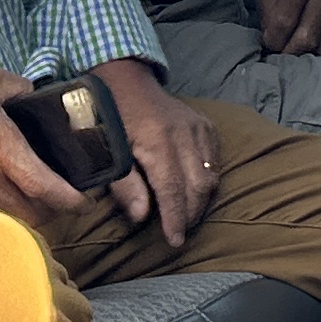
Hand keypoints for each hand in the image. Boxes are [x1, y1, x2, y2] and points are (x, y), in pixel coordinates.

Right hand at [0, 60, 85, 219]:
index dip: (70, 200)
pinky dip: (2, 207)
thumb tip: (33, 94)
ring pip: (9, 216)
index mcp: (2, 148)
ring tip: (38, 196)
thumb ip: (18, 87)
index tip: (84, 201)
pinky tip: (5, 189)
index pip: (44, 187)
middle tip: (65, 199)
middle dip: (55, 213)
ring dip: (28, 212)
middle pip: (33, 215)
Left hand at [95, 58, 220, 242]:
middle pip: (197, 186)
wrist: (126, 80)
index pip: (173, 189)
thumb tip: (142, 217)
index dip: (175, 218)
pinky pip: (214, 162)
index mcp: (157, 140)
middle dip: (190, 215)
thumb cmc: (110, 117)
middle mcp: (184, 133)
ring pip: (210, 177)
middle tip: (178, 233)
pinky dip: (207, 182)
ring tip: (186, 218)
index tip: (175, 241)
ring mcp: (198, 128)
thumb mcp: (106, 151)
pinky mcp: (206, 126)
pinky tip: (194, 193)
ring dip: (200, 202)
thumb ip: (124, 185)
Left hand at [250, 0, 320, 55]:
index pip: (285, 23)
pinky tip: (303, 47)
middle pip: (308, 39)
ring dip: (304, 56)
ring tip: (289, 53)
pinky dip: (317, 49)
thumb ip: (267, 9)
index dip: (271, 40)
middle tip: (275, 56)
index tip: (265, 44)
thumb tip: (271, 40)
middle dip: (288, 53)